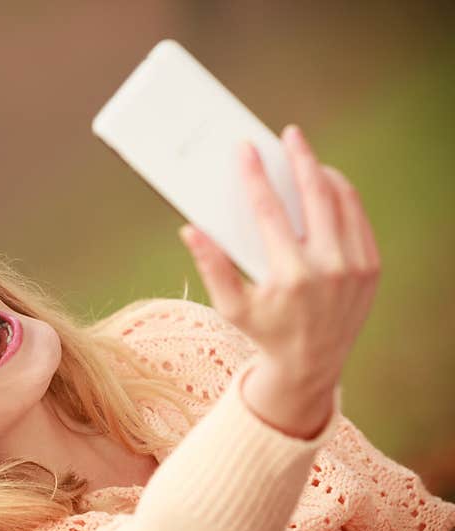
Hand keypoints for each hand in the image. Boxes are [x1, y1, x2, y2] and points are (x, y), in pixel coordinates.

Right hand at [178, 124, 380, 394]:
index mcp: (290, 277)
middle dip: (300, 158)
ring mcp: (355, 267)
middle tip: (289, 135)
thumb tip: (190, 228)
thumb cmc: (263, 331)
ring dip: (323, 172)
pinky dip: (342, 195)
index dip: (254, 176)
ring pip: (341, 201)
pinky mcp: (371, 267)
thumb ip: (211, 266)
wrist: (311, 364)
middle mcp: (328, 268)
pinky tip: (326, 184)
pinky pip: (357, 218)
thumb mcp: (230, 306)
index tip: (246, 149)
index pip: (269, 211)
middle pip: (314, 194)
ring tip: (307, 156)